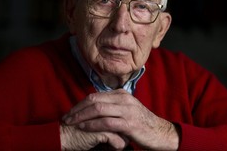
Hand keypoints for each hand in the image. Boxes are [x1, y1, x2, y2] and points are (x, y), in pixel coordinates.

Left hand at [63, 89, 179, 149]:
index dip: (80, 104)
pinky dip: (92, 125)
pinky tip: (83, 128)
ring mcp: (127, 110)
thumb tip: (94, 107)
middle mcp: (123, 99)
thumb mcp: (126, 109)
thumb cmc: (140, 122)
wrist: (159, 132)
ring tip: (71, 123)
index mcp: (121, 94)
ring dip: (81, 117)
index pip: (95, 96)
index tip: (71, 111)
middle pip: (94, 100)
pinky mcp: (129, 123)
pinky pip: (106, 122)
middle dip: (77, 109)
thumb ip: (112, 105)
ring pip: (98, 110)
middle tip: (66, 117)